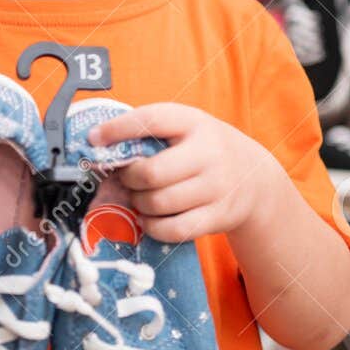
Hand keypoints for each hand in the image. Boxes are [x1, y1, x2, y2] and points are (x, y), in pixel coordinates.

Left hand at [87, 103, 280, 243]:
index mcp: (194, 122)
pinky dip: (153, 226)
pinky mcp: (218, 216)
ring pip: (159, 203)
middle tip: (125, 179)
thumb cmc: (203, 150)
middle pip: (151, 173)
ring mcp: (216, 186)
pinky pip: (173, 229)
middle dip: (128, 179)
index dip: (118, 130)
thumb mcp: (186, 129)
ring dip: (138, 203)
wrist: (254, 178)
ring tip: (138, 197)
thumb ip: (151, 133)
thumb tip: (97, 145)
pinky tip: (149, 218)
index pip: (151, 120)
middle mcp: (209, 153)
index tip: (95, 139)